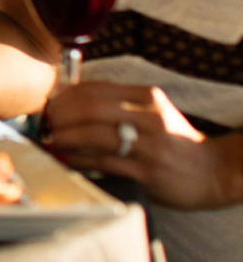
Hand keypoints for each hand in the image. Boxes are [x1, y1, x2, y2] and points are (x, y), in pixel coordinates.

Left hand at [42, 81, 242, 209]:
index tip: (50, 104)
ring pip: (93, 136)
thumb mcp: (152, 112)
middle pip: (90, 109)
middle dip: (60, 116)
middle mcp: (149, 118)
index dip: (65, 96)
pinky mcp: (147, 172)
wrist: (214, 172)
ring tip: (52, 141)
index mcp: (147, 97)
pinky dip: (79, 160)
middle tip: (46, 124)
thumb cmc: (174, 141)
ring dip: (65, 138)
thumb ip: (116, 104)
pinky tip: (68, 159)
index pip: (95, 89)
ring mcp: (149, 146)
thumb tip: (68, 100)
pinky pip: (103, 163)